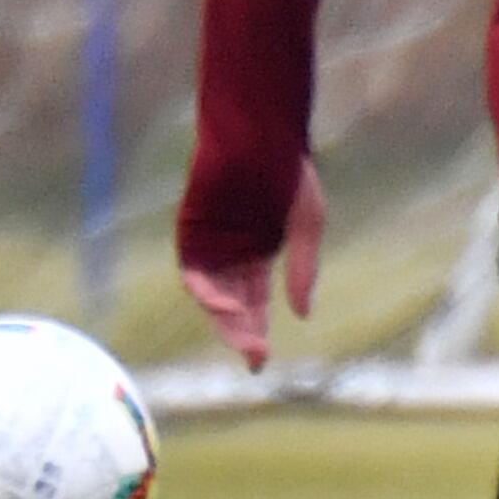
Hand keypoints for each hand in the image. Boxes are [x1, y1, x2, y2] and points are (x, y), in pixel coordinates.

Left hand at [179, 157, 322, 370]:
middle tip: (253, 356)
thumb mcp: (306, 226)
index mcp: (258, 253)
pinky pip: (192, 266)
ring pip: (211, 291)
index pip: (253, 304)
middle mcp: (231, 252)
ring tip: (241, 335)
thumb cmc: (288, 173)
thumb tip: (301, 315)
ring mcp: (210, 241)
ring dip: (222, 316)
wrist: (260, 134)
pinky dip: (203, 288)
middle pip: (231, 304)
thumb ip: (302, 269)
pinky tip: (221, 303)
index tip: (258, 365)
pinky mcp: (191, 227)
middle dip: (239, 332)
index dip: (254, 333)